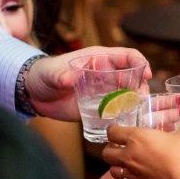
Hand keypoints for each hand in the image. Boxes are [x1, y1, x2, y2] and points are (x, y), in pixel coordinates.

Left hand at [27, 46, 150, 120]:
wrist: (35, 94)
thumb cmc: (44, 74)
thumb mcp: (52, 72)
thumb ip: (60, 74)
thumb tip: (68, 78)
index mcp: (99, 59)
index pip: (127, 56)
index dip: (140, 63)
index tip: (145, 74)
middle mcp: (107, 75)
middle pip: (133, 77)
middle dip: (142, 86)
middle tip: (141, 98)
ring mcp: (105, 92)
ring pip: (129, 95)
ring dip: (136, 103)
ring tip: (136, 111)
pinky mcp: (100, 108)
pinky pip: (117, 111)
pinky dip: (125, 116)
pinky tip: (127, 122)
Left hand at [102, 124, 179, 178]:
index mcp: (136, 138)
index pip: (112, 132)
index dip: (113, 130)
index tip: (118, 130)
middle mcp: (129, 156)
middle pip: (106, 153)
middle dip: (110, 149)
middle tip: (119, 147)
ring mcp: (133, 173)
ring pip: (112, 171)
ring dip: (116, 166)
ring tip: (124, 164)